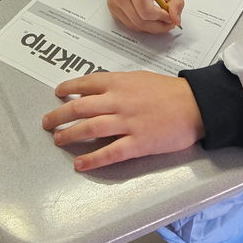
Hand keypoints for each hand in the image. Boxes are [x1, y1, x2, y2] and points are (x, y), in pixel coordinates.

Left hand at [42, 71, 203, 170]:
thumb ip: (118, 84)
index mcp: (119, 83)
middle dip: (59, 115)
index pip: (86, 83)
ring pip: (89, 129)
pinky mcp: (137, 143)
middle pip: (80, 108)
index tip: (58, 94)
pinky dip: (92, 159)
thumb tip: (98, 89)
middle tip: (47, 122)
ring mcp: (127, 123)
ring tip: (57, 139)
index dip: (68, 89)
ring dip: (69, 135)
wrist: (195, 104)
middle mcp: (118, 101)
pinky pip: (109, 152)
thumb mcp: (140, 78)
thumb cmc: (169, 91)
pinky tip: (80, 164)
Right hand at [107, 0, 183, 31]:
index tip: (171, 17)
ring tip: (161, 21)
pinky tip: (149, 19)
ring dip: (150, 28)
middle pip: (141, 22)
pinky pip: (128, 24)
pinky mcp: (112, 8)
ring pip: (135, 26)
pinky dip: (141, 25)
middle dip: (158, 26)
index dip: (162, 18)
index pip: (147, 12)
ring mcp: (114, 3)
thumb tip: (175, 19)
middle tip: (169, 23)